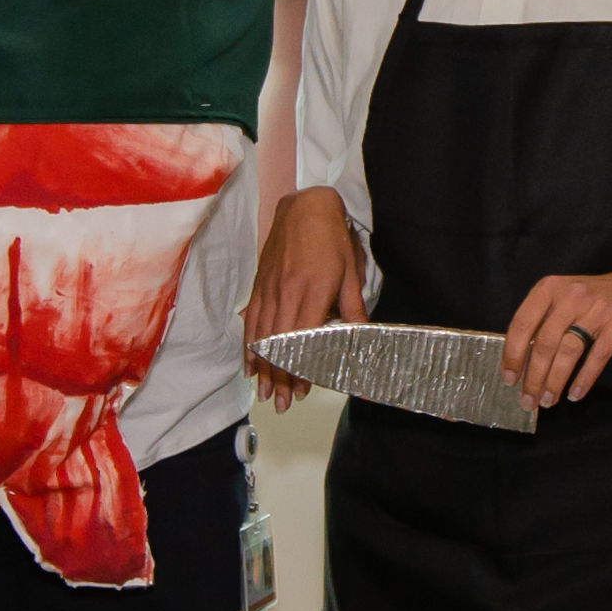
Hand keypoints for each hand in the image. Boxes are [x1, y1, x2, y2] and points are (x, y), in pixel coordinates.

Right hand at [245, 187, 368, 410]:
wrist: (304, 207)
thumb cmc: (332, 239)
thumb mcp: (350, 274)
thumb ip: (353, 311)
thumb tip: (362, 340)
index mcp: (312, 292)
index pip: (303, 341)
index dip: (301, 369)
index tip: (302, 390)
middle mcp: (286, 293)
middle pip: (279, 345)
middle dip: (279, 378)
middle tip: (281, 403)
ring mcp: (269, 289)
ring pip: (262, 336)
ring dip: (263, 368)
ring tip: (264, 393)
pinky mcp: (260, 285)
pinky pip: (251, 321)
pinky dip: (249, 346)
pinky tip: (249, 364)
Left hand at [501, 268, 611, 408]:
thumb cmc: (593, 299)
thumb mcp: (563, 297)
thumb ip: (542, 319)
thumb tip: (519, 360)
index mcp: (550, 288)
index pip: (522, 323)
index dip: (513, 354)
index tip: (509, 378)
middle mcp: (572, 295)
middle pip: (545, 343)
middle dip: (534, 377)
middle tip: (528, 400)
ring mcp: (598, 309)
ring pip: (569, 352)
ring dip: (555, 382)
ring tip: (548, 401)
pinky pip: (597, 357)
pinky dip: (584, 379)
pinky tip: (575, 394)